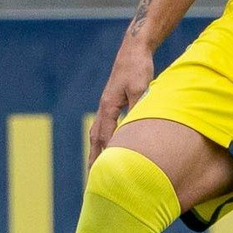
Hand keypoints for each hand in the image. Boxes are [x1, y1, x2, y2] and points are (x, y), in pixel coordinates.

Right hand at [88, 28, 154, 168]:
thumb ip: (137, 107)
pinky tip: (107, 146)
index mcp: (108, 107)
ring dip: (96, 152)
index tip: (103, 175)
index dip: (104, 158)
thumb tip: (137, 126)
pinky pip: (104, 127)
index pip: (105, 138)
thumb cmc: (138, 68)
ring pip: (97, 134)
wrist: (133, 50)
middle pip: (96, 140)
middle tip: (92, 182)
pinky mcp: (112, 103)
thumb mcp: (140, 88)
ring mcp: (106, 105)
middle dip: (94, 161)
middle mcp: (104, 108)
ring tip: (95, 170)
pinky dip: (103, 140)